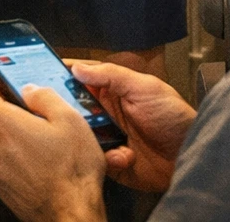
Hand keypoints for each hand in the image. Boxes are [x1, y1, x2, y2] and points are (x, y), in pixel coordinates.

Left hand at [0, 76, 107, 221]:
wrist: (71, 214)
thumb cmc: (72, 172)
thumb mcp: (70, 120)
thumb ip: (45, 97)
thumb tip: (30, 90)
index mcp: (8, 127)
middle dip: (17, 116)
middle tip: (42, 118)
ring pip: (4, 144)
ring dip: (21, 139)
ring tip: (50, 145)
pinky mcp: (4, 188)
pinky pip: (9, 164)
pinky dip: (23, 159)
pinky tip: (47, 164)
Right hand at [70, 61, 195, 192]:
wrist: (189, 153)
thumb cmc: (172, 115)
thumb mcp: (144, 88)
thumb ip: (111, 75)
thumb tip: (78, 67)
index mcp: (113, 90)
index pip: (81, 79)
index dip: (62, 76)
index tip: (40, 75)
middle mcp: (106, 113)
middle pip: (73, 109)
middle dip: (65, 111)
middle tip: (58, 113)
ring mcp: (107, 137)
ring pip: (79, 135)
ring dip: (85, 138)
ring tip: (99, 137)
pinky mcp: (111, 161)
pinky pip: (95, 160)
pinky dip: (107, 158)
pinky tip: (125, 155)